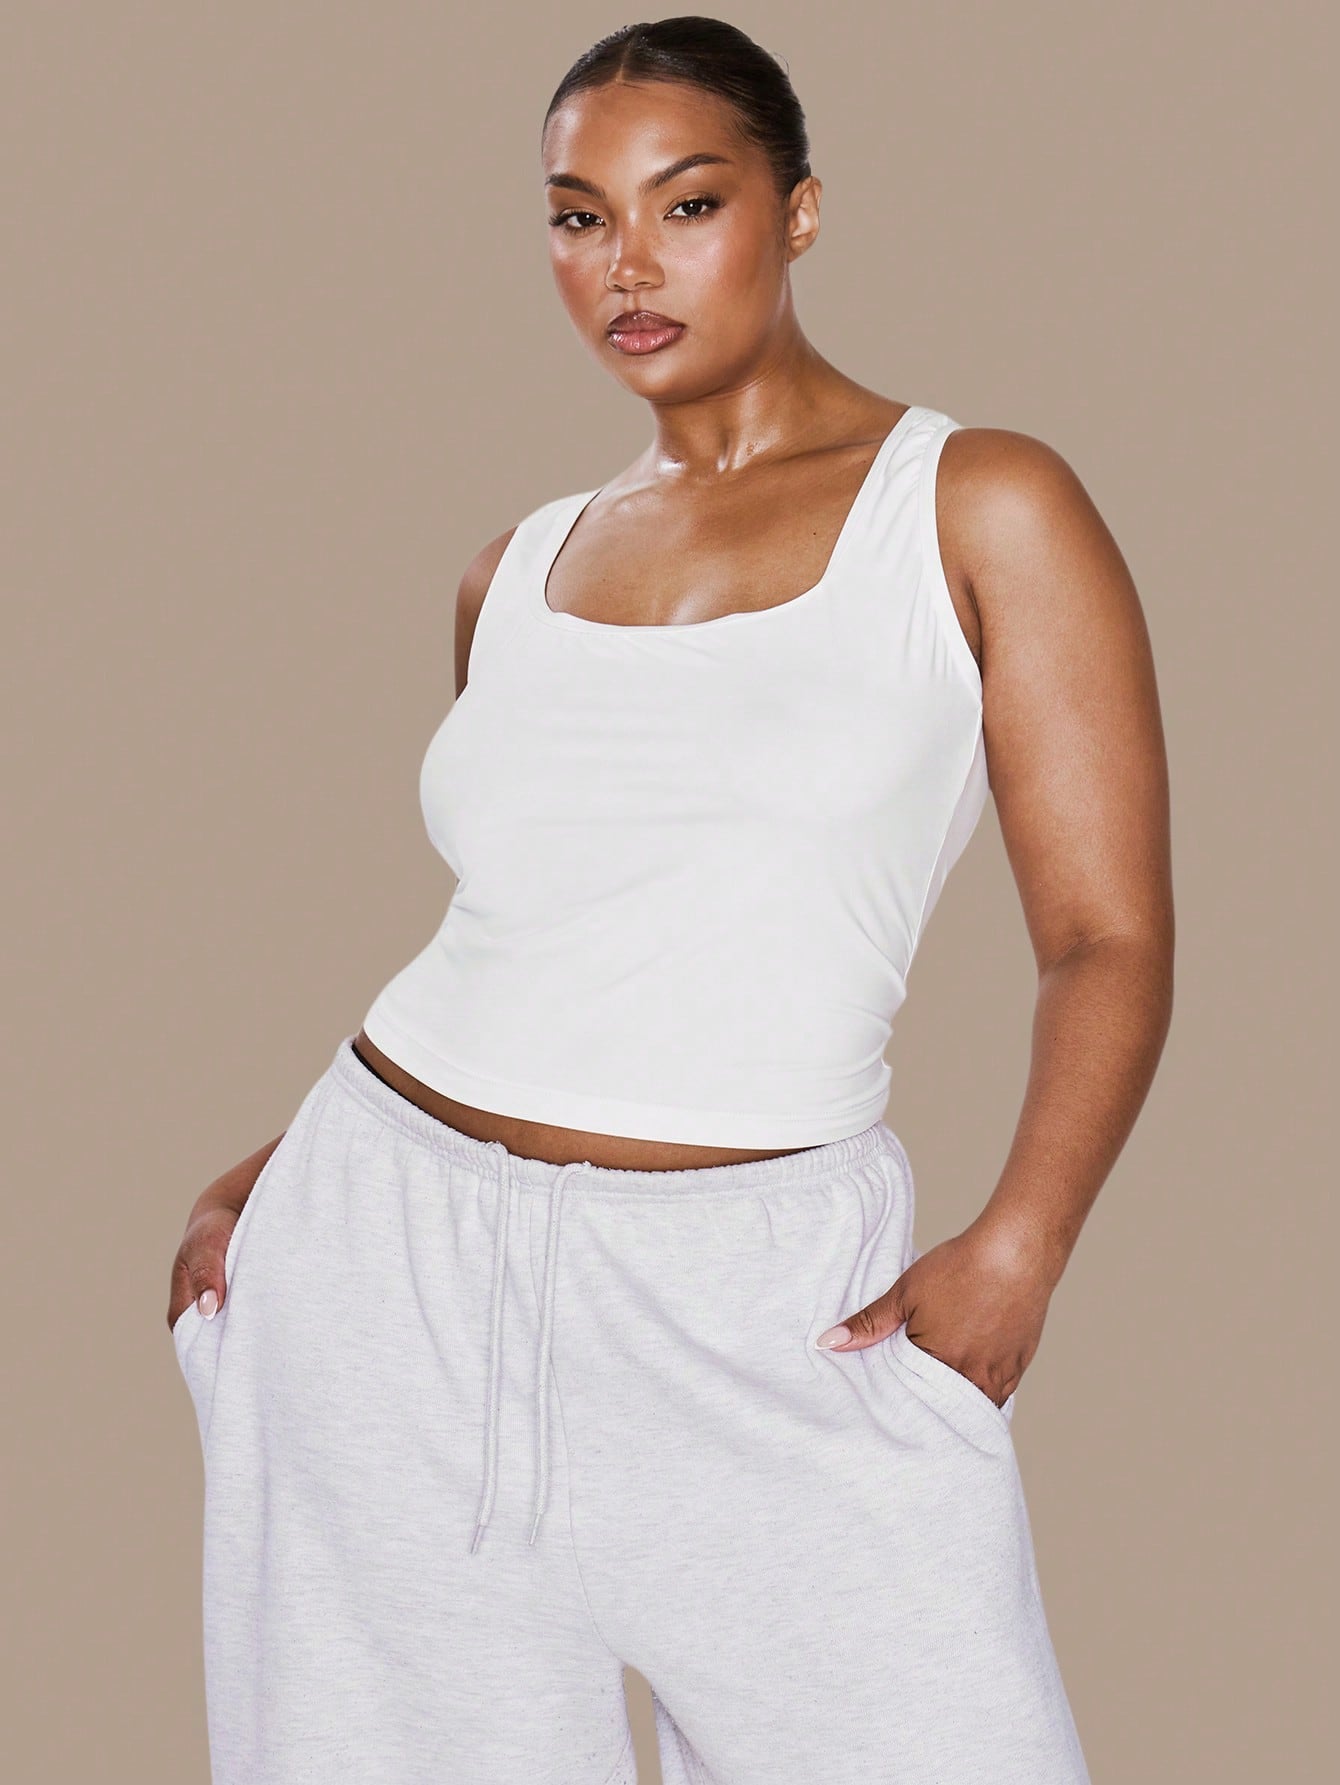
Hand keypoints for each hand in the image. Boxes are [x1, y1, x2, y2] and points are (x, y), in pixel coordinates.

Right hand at [167, 1132, 286, 1331]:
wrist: (234, 1211)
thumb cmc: (212, 1229)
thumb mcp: (206, 1245)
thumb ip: (206, 1272)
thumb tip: (208, 1309)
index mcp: (182, 1314)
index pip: (196, 1347)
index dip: (218, 1351)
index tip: (244, 1347)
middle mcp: (201, 1320)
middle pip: (219, 1346)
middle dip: (242, 1344)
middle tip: (270, 1339)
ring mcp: (223, 1315)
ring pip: (239, 1334)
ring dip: (257, 1330)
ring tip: (279, 1327)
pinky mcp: (243, 1307)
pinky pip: (255, 1320)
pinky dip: (268, 1317)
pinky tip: (285, 1315)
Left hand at [814, 1220, 1053, 1407]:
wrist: (1016, 1253)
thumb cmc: (960, 1268)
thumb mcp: (905, 1292)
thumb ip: (869, 1322)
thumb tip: (828, 1343)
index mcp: (936, 1364)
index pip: (907, 1399)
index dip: (895, 1398)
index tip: (884, 1399)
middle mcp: (971, 1379)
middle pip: (939, 1408)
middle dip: (924, 1407)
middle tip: (909, 1399)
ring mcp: (998, 1376)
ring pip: (969, 1406)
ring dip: (953, 1402)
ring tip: (936, 1389)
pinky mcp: (1017, 1369)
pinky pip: (995, 1396)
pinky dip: (979, 1392)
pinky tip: (966, 1377)